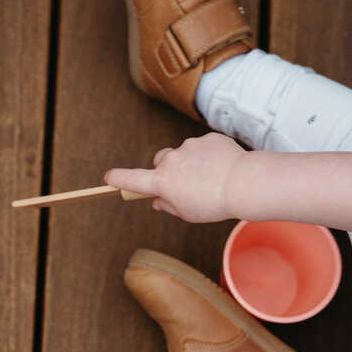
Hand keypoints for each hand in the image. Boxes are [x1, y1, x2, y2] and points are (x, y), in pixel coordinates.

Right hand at [104, 132, 245, 222]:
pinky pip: (203, 148)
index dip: (118, 179)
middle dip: (166, 170)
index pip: (132, 179)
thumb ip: (167, 205)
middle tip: (184, 185)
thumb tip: (157, 199)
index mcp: (162, 181)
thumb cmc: (214, 203)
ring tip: (211, 178)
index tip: (108, 177)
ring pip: (183, 154)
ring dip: (191, 164)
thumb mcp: (187, 213)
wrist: (243, 183)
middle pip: (160, 161)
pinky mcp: (207, 138)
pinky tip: (222, 168)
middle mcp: (171, 160)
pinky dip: (208, 157)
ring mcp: (189, 146)